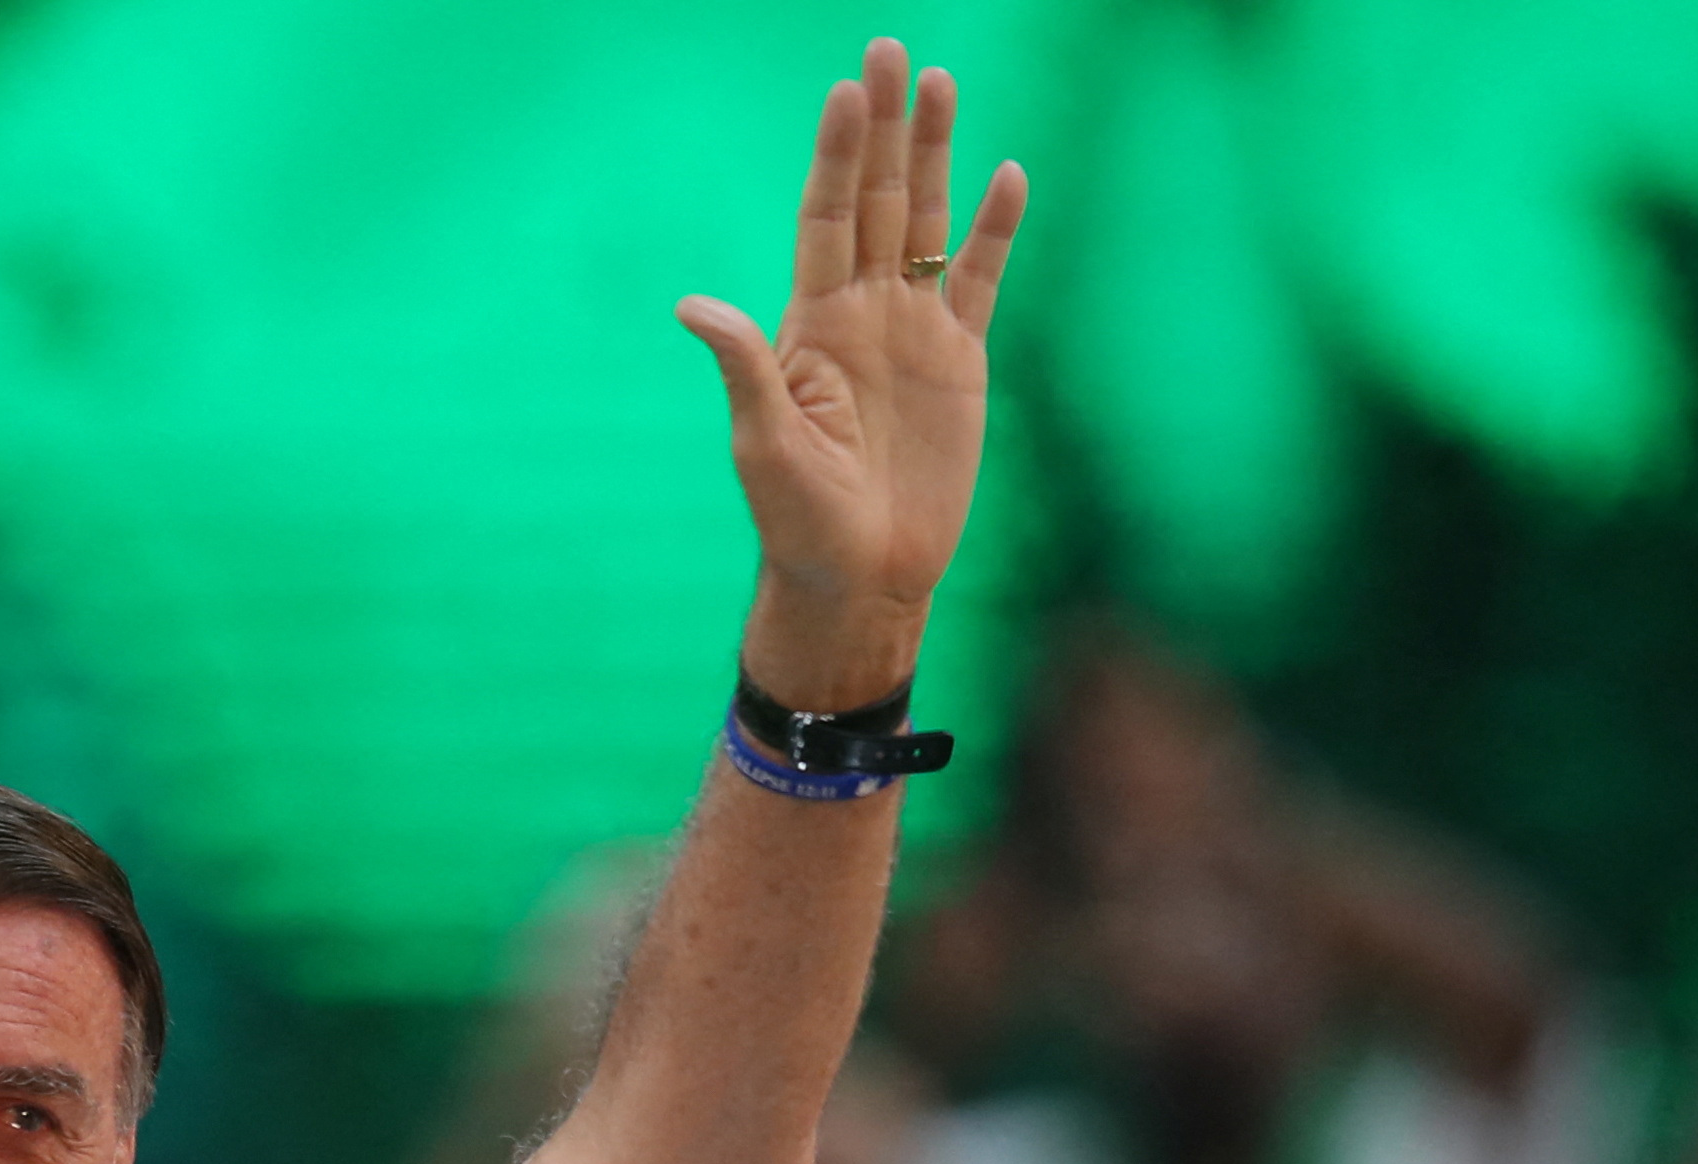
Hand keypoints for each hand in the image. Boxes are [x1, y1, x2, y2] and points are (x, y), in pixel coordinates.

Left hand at [678, 39, 1027, 710]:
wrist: (862, 576)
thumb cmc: (798, 520)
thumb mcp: (764, 443)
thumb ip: (744, 366)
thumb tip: (693, 304)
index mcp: (811, 324)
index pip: (824, 217)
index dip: (836, 156)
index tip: (846, 93)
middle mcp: (862, 312)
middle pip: (875, 199)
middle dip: (884, 128)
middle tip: (890, 50)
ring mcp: (913, 332)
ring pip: (925, 222)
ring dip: (934, 156)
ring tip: (942, 83)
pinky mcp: (960, 361)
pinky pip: (977, 281)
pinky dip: (993, 230)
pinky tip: (1004, 176)